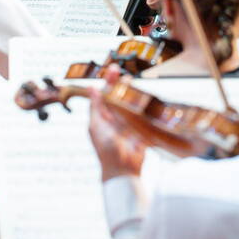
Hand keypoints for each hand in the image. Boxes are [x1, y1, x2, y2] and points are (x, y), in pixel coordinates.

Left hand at [88, 66, 147, 180]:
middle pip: (120, 95)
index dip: (109, 81)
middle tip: (123, 71)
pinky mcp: (141, 128)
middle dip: (121, 83)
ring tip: (133, 80)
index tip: (113, 69)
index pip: (106, 94)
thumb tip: (92, 88)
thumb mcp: (97, 126)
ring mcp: (129, 122)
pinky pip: (144, 113)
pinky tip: (147, 96)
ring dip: (133, 91)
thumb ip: (96, 107)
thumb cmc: (105, 149)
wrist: (122, 169)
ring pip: (132, 102)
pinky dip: (146, 105)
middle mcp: (116, 117)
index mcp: (103, 116)